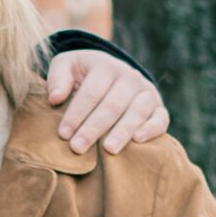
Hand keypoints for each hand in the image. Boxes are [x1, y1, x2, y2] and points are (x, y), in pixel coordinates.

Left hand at [49, 51, 169, 155]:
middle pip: (112, 104)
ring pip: (136, 111)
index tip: (63, 133)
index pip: (91, 91)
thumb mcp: (67, 67)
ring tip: (108, 150)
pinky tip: (138, 140)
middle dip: (94, 127)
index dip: (77, 113)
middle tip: (77, 147)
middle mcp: (130, 77)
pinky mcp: (158, 108)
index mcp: (106, 66)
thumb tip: (55, 98)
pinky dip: (152, 129)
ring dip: (122, 131)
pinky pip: (160, 118)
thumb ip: (58, 77)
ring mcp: (146, 92)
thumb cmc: (83, 76)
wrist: (113, 76)